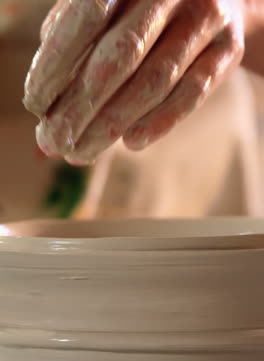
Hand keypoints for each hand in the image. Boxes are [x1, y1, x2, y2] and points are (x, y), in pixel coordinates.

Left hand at [24, 0, 245, 164]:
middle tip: (55, 142)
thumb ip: (73, 43)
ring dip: (113, 124)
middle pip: (119, 57)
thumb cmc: (143, 9)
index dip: (56, 64)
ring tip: (81, 153)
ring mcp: (203, 18)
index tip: (35, 106)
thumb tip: (44, 105)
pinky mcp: (226, 49)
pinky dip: (160, 121)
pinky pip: (192, 92)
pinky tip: (131, 142)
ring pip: (154, 80)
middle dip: (81, 106)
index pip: (86, 18)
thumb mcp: (106, 10)